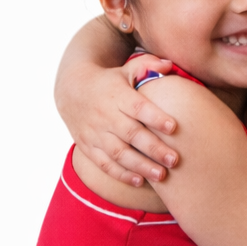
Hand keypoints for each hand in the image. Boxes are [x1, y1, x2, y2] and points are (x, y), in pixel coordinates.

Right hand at [59, 54, 182, 186]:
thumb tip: (170, 64)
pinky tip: (139, 181)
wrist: (71, 90)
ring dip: (140, 166)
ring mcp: (95, 133)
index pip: (137, 107)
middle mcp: (105, 116)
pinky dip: (121, 174)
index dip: (155, 117)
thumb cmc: (110, 82)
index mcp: (117, 96)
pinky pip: (104, 163)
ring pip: (118, 153)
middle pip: (130, 134)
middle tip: (174, 160)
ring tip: (162, 175)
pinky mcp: (88, 146)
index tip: (174, 127)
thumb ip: (148, 66)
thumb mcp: (126, 70)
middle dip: (153, 148)